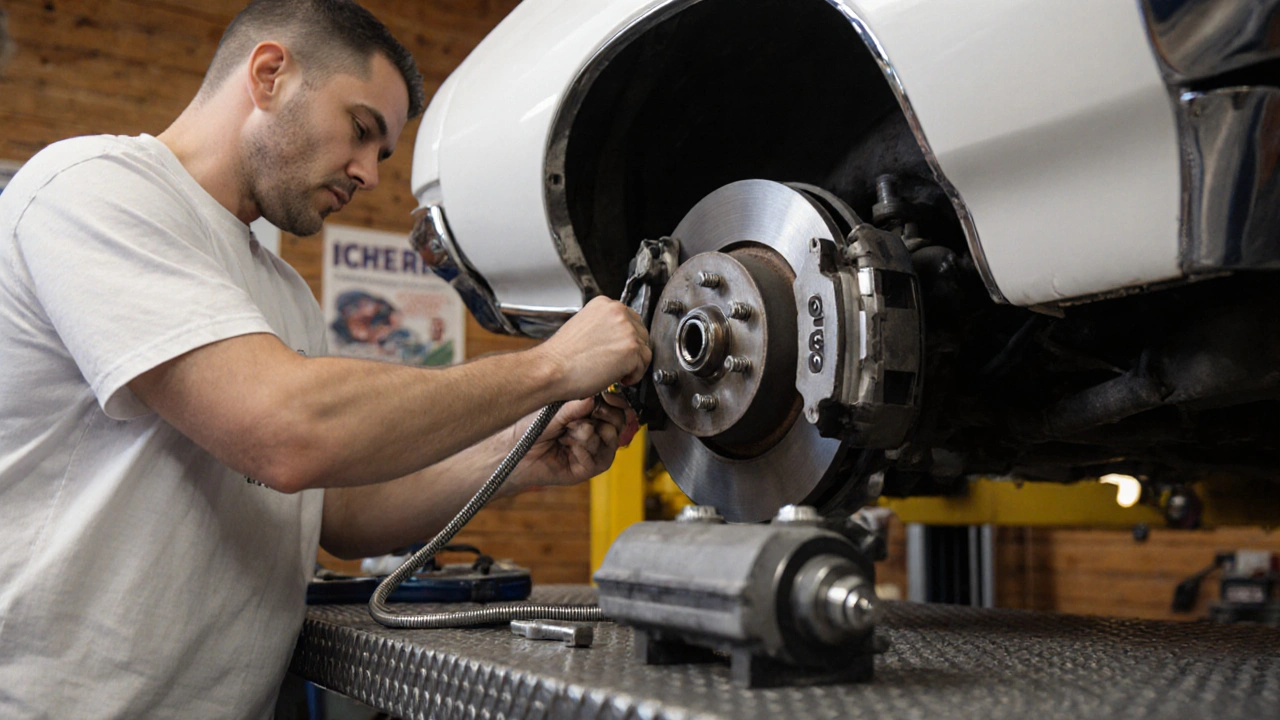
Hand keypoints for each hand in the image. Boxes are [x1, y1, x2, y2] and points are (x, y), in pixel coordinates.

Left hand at [508, 393, 636, 489]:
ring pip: (608, 438)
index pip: (616, 407)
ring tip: (566, 433)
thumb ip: (576, 406)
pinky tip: (565, 447)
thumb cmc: (531, 427)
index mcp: (590, 415)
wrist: (516, 450)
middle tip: (578, 417)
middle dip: (600, 415)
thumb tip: (594, 398)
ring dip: (584, 433)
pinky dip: (580, 450)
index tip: (603, 397)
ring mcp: (594, 451)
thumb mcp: (556, 410)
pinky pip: (596, 458)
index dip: (613, 402)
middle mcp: (596, 432)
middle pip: (619, 422)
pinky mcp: (588, 468)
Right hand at [534, 296, 651, 400]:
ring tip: (616, 372)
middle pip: (641, 332)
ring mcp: (626, 330)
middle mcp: (618, 312)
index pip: (630, 319)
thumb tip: (617, 337)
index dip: (626, 338)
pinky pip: (644, 365)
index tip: (620, 349)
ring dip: (633, 363)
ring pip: (645, 349)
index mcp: (605, 304)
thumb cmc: (561, 356)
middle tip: (617, 363)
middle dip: (632, 350)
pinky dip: (634, 375)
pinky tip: (618, 378)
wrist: (551, 369)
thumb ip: (603, 326)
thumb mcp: (583, 326)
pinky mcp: (631, 349)